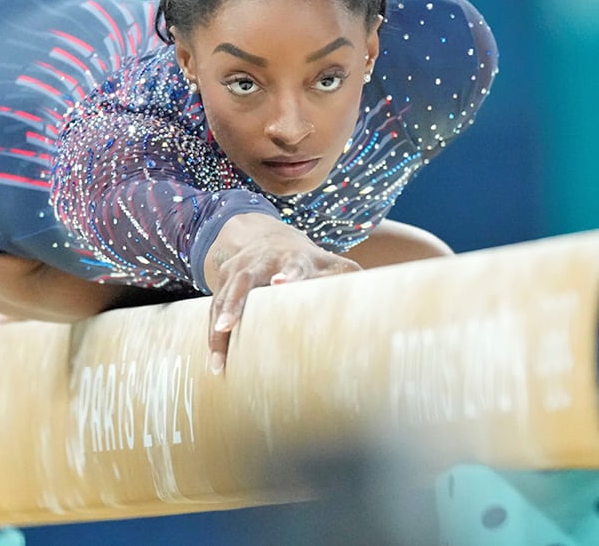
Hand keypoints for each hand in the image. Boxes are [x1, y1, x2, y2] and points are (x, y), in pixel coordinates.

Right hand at [203, 213, 360, 373]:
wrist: (267, 236)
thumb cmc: (307, 261)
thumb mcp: (329, 264)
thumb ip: (349, 278)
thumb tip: (387, 299)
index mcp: (293, 258)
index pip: (291, 264)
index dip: (288, 273)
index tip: (281, 283)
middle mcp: (261, 262)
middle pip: (245, 281)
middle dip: (234, 303)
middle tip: (228, 326)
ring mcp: (238, 270)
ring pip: (223, 297)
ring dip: (217, 327)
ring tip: (217, 360)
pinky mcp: (223, 281)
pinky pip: (212, 308)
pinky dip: (212, 335)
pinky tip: (215, 362)